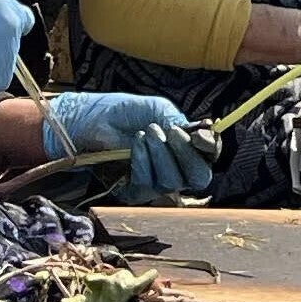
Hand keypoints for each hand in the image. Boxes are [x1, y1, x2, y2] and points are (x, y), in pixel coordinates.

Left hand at [44, 91, 210, 201]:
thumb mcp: (156, 109)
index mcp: (186, 148)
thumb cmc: (123, 113)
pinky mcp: (134, 192)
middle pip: (199, 177)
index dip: (210, 148)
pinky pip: (147, 186)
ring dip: (160, 153)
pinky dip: (142, 163)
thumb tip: (206, 130)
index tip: (200, 135)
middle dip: (186, 154)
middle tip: (171, 132)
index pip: (209, 156)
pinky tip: (133, 146)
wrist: (90, 121)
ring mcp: (155, 184)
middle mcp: (176, 169)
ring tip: (145, 132)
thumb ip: (181, 120)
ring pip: (172, 182)